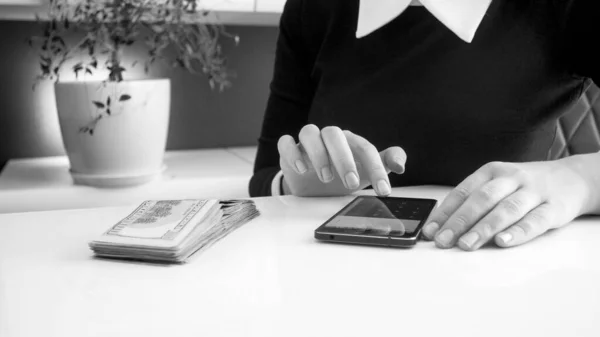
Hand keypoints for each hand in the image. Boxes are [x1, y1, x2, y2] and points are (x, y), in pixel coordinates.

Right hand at [277, 125, 405, 196]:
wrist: (313, 185)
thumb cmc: (342, 174)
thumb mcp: (366, 172)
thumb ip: (385, 164)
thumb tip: (401, 164)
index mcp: (350, 141)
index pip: (365, 147)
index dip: (376, 168)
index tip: (383, 191)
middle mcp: (328, 137)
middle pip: (334, 134)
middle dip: (344, 159)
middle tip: (352, 184)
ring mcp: (307, 143)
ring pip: (309, 132)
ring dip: (318, 154)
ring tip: (326, 178)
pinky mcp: (289, 150)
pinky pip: (285, 142)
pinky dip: (292, 153)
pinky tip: (301, 169)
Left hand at [422, 160, 589, 249]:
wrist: (573, 178)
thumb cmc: (525, 186)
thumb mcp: (498, 184)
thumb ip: (473, 201)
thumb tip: (441, 225)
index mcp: (492, 172)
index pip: (463, 191)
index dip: (445, 212)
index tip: (431, 230)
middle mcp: (511, 178)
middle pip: (482, 199)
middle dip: (460, 221)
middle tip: (444, 240)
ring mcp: (533, 192)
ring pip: (506, 209)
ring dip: (484, 228)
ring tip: (466, 244)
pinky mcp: (554, 208)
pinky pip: (534, 221)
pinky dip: (517, 233)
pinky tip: (503, 243)